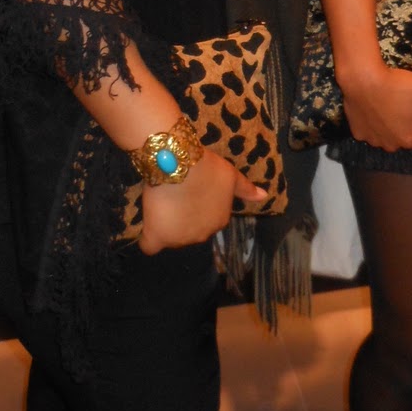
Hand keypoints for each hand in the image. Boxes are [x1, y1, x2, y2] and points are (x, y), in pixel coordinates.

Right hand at [138, 148, 265, 254]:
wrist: (180, 164)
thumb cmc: (206, 167)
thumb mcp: (230, 176)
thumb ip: (245, 189)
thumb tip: (264, 196)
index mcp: (220, 220)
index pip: (207, 221)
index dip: (197, 208)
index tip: (189, 193)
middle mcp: (203, 235)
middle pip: (189, 232)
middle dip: (183, 219)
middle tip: (174, 197)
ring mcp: (180, 239)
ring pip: (172, 238)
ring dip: (167, 225)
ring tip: (162, 202)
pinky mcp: (158, 237)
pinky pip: (150, 247)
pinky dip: (148, 240)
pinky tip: (147, 230)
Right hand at [340, 65, 411, 154]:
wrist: (360, 78)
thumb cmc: (394, 85)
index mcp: (411, 138)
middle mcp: (392, 144)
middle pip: (410, 142)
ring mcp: (373, 139)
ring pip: (389, 138)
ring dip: (393, 128)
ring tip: (395, 109)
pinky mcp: (358, 131)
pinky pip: (371, 133)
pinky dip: (375, 125)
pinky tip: (377, 110)